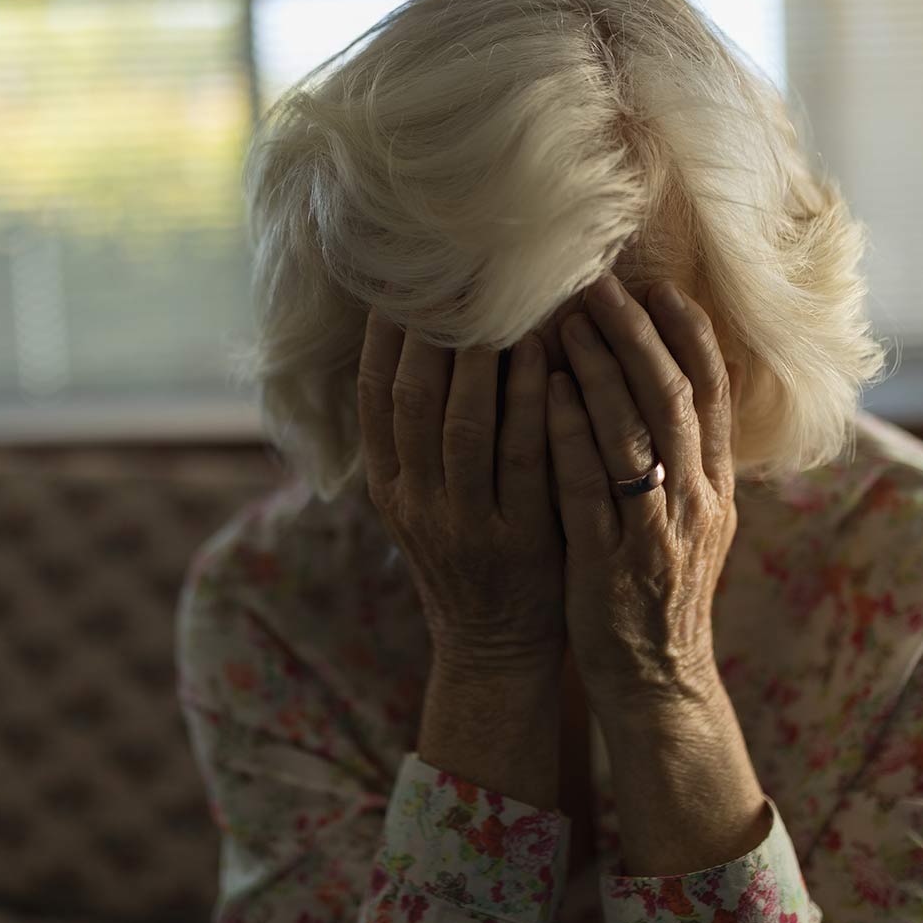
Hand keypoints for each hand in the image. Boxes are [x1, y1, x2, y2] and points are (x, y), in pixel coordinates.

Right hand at [358, 309, 565, 679]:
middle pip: (413, 401)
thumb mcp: (424, 503)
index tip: (399, 286)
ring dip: (483, 360)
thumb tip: (422, 347)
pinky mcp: (519, 539)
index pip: (373, 399)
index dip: (383, 338)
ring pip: (465, 425)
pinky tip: (549, 359)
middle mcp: (417, 502)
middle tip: (455, 276)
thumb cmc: (467, 556)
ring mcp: (466, 522)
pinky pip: (525, 459)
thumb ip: (418, 438)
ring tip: (503, 303)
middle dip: (431, 334)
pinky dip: (532, 405)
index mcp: (389, 487)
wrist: (495, 647)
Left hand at [547, 274, 742, 708]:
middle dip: (638, 336)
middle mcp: (695, 501)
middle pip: (676, 399)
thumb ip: (682, 458)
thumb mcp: (689, 520)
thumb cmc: (657, 588)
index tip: (657, 284)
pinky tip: (549, 393)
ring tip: (566, 323)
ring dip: (603, 372)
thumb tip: (668, 386)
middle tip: (599, 285)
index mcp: (715, 486)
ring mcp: (655, 532)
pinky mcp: (612, 563)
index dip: (688, 334)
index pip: (713, 392)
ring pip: (639, 436)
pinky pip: (592, 488)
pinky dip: (573, 435)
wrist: (658, 680)